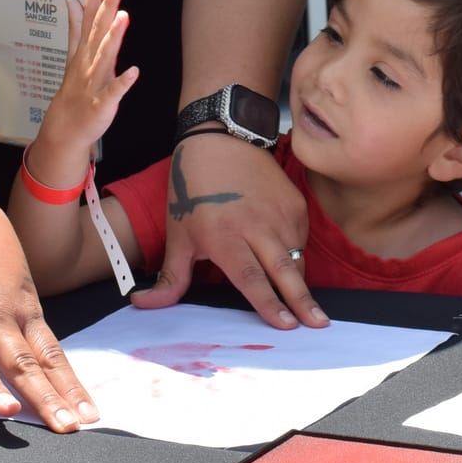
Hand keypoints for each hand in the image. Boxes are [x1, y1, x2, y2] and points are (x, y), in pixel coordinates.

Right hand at [0, 204, 97, 431]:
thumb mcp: (18, 283)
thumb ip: (23, 325)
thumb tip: (40, 365)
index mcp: (21, 309)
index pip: (50, 355)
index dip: (68, 387)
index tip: (87, 415)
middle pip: (21, 361)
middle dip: (45, 397)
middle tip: (65, 426)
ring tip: (7, 411)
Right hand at [35, 0, 139, 162]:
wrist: (66, 127)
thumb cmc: (75, 88)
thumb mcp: (74, 54)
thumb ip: (76, 27)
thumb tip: (71, 1)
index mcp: (85, 49)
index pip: (89, 17)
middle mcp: (89, 61)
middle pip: (98, 31)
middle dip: (107, 7)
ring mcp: (95, 80)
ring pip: (105, 56)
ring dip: (113, 37)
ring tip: (124, 16)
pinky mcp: (103, 101)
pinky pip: (113, 91)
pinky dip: (123, 82)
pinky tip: (133, 71)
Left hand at [128, 132, 325, 329]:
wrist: (221, 137)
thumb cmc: (193, 187)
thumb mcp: (178, 233)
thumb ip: (170, 277)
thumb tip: (142, 304)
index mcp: (226, 237)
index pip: (251, 278)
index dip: (268, 303)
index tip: (285, 325)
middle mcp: (258, 227)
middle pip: (285, 271)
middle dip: (303, 301)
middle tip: (319, 325)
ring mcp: (280, 214)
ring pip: (296, 257)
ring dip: (299, 282)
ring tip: (306, 307)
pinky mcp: (295, 204)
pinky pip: (301, 239)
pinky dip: (296, 255)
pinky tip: (288, 263)